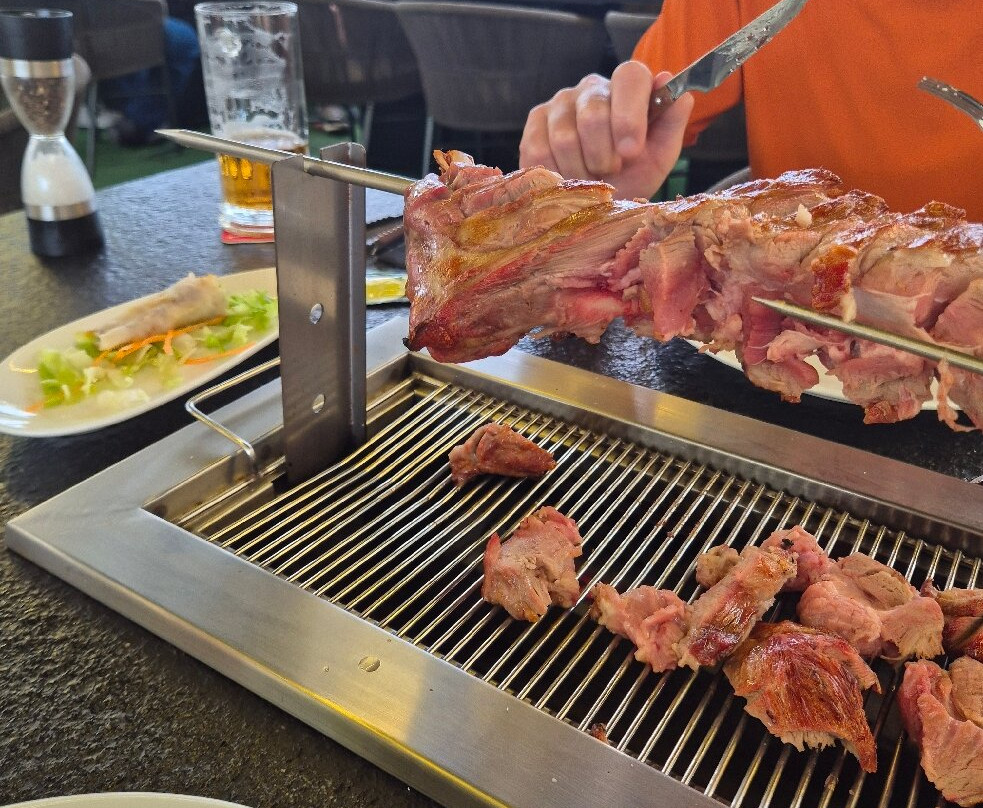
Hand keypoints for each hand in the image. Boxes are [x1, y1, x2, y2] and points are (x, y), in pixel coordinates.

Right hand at [519, 62, 694, 200]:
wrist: (594, 200)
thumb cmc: (630, 175)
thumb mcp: (659, 156)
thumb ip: (671, 125)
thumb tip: (681, 94)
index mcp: (627, 87)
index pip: (629, 77)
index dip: (629, 115)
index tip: (631, 152)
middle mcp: (592, 87)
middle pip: (593, 115)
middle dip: (604, 156)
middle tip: (611, 172)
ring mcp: (559, 103)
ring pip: (565, 138)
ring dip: (581, 170)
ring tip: (590, 177)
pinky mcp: (534, 123)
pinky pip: (540, 150)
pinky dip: (557, 173)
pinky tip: (567, 176)